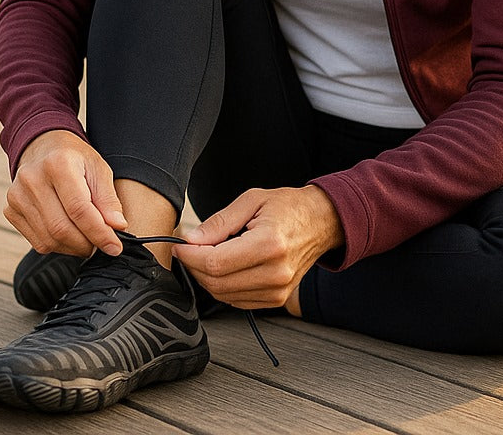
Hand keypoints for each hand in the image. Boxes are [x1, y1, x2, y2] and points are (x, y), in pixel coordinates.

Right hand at [4, 130, 126, 257]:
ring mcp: (17, 196)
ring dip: (73, 247)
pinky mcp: (10, 210)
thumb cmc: (75, 158)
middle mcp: (33, 179)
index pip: (79, 209)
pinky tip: (70, 236)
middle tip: (101, 245)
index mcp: (58, 164)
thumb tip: (117, 227)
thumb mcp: (99, 169)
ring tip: (88, 241)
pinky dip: (58, 245)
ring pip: (48, 239)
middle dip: (86, 244)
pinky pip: (37, 241)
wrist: (44, 146)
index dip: (99, 233)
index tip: (115, 247)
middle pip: (61, 228)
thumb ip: (108, 199)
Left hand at [174, 186, 343, 309]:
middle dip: (195, 266)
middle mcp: (275, 272)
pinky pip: (237, 301)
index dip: (190, 256)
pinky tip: (225, 267)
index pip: (215, 262)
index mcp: (270, 244)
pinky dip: (223, 287)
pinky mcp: (277, 299)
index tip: (181, 245)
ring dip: (207, 278)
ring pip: (224, 295)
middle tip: (190, 248)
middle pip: (216, 282)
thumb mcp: (252, 200)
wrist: (322, 222)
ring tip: (208, 255)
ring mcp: (278, 290)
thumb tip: (191, 239)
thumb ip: (219, 222)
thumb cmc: (289, 207)